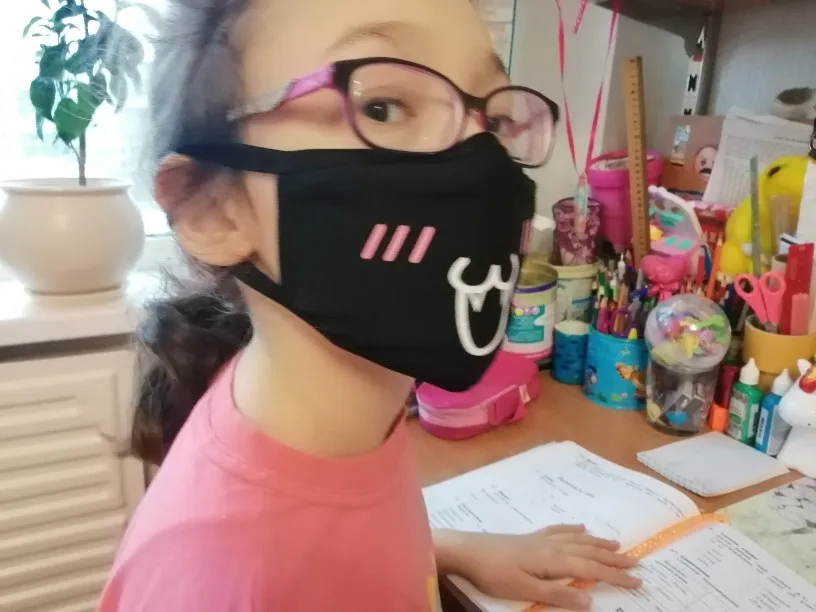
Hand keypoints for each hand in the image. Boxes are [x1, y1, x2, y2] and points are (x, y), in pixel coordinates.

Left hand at [440, 525, 640, 610]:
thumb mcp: (526, 590)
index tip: (639, 582)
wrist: (468, 550)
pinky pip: (558, 530)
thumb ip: (558, 594)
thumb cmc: (495, 574)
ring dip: (598, 542)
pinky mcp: (529, 537)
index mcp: (554, 561)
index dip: (616, 577)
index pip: (592, 570)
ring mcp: (540, 539)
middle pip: (589, 552)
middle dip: (614, 558)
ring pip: (577, 539)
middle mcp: (552, 546)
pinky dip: (572, 529)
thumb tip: (591, 600)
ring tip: (617, 543)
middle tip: (637, 562)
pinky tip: (580, 528)